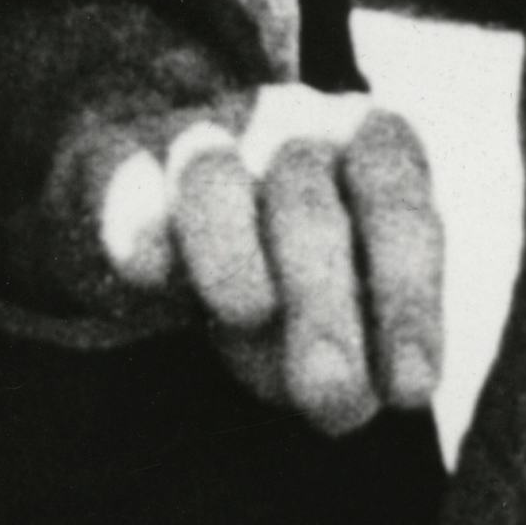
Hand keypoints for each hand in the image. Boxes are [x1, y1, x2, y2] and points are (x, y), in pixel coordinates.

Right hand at [88, 84, 444, 434]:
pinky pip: (125, 187)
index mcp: (369, 145)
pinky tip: (152, 275)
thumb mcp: (340, 296)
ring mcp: (199, 134)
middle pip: (309, 208)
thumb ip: (354, 339)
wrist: (165, 187)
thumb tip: (349, 398)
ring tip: (248, 317)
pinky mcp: (115, 156)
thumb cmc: (286, 258)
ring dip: (232, 254)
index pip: (400, 211)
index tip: (409, 391)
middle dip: (324, 306)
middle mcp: (291, 125)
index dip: (411, 300)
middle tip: (330, 394)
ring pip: (213, 179)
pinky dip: (140, 228)